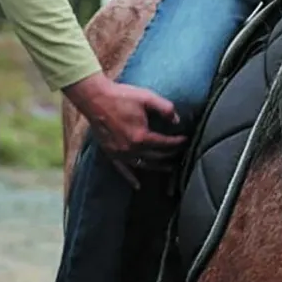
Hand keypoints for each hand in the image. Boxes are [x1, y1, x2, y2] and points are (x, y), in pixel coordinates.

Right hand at [63, 73, 186, 180]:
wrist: (95, 98)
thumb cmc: (121, 96)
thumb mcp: (147, 98)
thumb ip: (165, 108)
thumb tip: (177, 120)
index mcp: (141, 137)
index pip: (165, 143)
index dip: (178, 142)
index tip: (186, 139)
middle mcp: (130, 149)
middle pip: (156, 156)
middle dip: (170, 154)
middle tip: (181, 152)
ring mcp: (119, 153)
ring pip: (143, 165)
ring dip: (157, 167)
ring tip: (169, 167)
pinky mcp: (110, 153)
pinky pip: (122, 170)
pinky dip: (131, 178)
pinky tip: (138, 186)